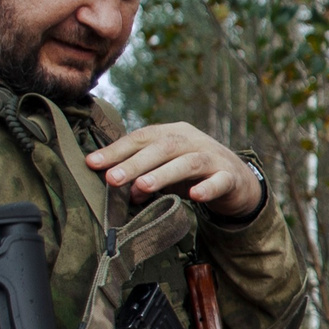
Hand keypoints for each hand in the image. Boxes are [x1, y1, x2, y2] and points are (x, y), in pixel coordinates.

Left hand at [86, 122, 262, 218]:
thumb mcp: (164, 171)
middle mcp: (192, 140)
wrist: (236, 180)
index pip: (141, 137)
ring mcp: (213, 157)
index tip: (92, 164)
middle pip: (162, 147)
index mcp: (172, 133)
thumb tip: (116, 187)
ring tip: (143, 187)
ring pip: (188, 162)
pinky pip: (219, 181)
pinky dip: (207, 187)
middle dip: (135, 163)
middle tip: (112, 179)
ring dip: (164, 174)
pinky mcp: (229, 177)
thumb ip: (141, 175)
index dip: (117, 150)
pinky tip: (195, 195)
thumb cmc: (191, 173)